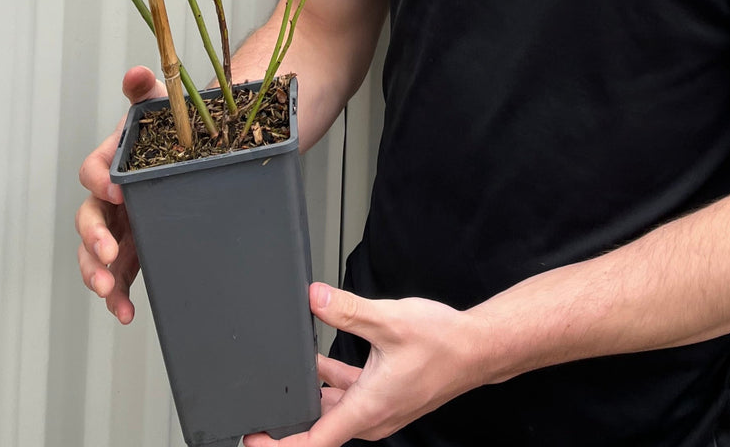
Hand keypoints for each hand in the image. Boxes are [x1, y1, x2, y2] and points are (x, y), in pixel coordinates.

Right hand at [75, 65, 164, 323]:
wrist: (194, 154)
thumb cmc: (171, 131)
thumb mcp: (161, 109)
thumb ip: (147, 92)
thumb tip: (137, 71)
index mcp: (113, 161)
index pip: (94, 169)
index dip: (99, 180)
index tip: (117, 190)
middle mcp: (109, 196)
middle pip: (87, 217)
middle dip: (93, 237)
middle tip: (109, 251)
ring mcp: (118, 225)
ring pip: (93, 253)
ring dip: (96, 273)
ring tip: (109, 292)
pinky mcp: (131, 251)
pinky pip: (116, 276)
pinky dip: (117, 296)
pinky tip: (126, 313)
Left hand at [243, 283, 484, 446]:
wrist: (477, 348)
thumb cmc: (443, 342)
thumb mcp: (389, 320)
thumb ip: (347, 310)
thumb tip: (313, 298)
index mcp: (368, 409)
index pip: (314, 442)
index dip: (278, 445)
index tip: (252, 438)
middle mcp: (371, 416)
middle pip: (318, 428)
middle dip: (287, 417)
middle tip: (257, 404)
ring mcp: (378, 407)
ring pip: (332, 407)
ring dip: (308, 392)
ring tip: (281, 372)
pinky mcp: (384, 394)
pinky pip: (347, 393)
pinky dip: (328, 379)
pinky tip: (316, 356)